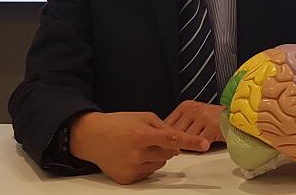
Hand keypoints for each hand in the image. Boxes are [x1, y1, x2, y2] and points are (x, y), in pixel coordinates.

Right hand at [69, 111, 209, 184]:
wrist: (92, 137)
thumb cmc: (119, 123)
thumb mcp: (143, 117)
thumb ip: (163, 127)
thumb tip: (177, 142)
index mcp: (142, 135)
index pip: (173, 139)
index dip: (191, 142)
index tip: (204, 145)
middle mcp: (137, 154)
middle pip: (169, 153)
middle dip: (166, 146)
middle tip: (151, 138)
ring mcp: (131, 168)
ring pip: (160, 164)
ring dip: (157, 155)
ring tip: (139, 146)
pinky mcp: (126, 178)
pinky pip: (148, 173)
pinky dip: (146, 165)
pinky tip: (133, 156)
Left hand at [164, 100, 224, 146]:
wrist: (237, 115)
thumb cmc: (214, 118)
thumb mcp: (194, 114)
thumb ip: (180, 122)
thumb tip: (163, 136)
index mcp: (187, 106)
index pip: (168, 122)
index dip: (165, 135)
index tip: (164, 143)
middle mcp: (194, 109)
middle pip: (175, 132)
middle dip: (175, 142)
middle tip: (175, 149)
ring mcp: (204, 117)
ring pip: (187, 138)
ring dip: (188, 145)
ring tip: (191, 147)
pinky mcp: (213, 126)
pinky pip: (199, 142)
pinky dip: (200, 147)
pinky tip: (203, 145)